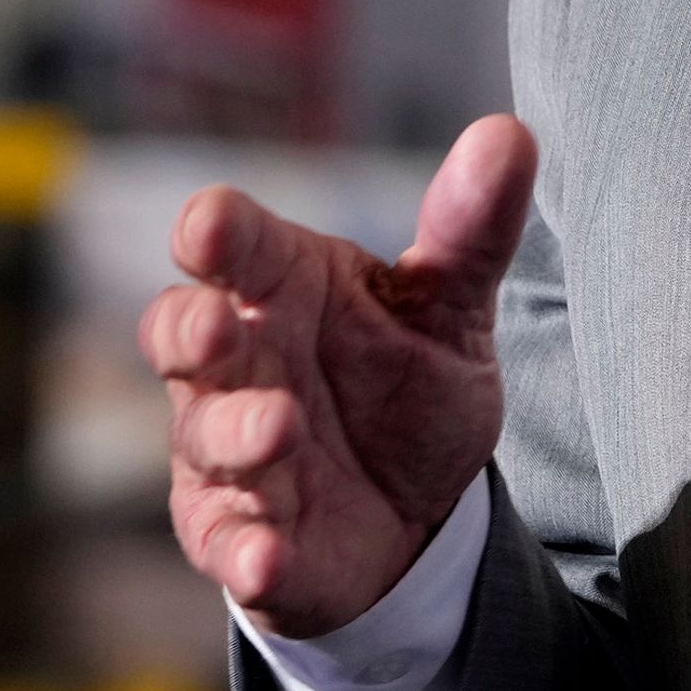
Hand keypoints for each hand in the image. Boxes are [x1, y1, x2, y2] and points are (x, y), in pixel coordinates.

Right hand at [143, 113, 535, 636]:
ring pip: (205, 436)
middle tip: (221, 326)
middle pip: (181, 331)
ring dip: (235, 433)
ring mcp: (226, 451)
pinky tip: (268, 555)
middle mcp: (237, 362)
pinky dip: (244, 548)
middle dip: (191, 327)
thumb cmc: (405, 386)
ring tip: (282, 429)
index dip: (216, 231)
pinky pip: (225, 542)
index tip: (213, 225)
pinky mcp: (236, 535)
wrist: (416, 513)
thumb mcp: (450, 309)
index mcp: (281, 287)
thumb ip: (471, 230)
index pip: (233, 244)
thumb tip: (509, 134)